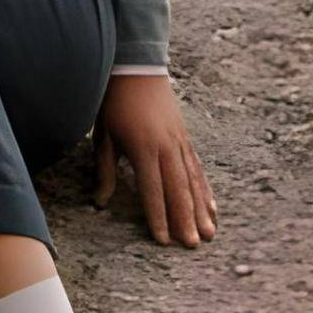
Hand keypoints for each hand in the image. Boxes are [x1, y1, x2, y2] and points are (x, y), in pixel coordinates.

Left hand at [93, 73, 216, 246]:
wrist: (136, 67)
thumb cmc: (113, 102)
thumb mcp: (103, 136)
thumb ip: (105, 171)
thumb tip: (100, 202)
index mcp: (143, 148)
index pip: (152, 190)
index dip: (158, 217)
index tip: (162, 240)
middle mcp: (166, 147)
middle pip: (178, 190)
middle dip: (185, 219)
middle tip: (193, 245)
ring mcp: (179, 142)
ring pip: (193, 181)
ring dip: (201, 209)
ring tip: (209, 233)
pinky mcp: (185, 137)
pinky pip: (197, 168)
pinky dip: (205, 189)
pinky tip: (212, 207)